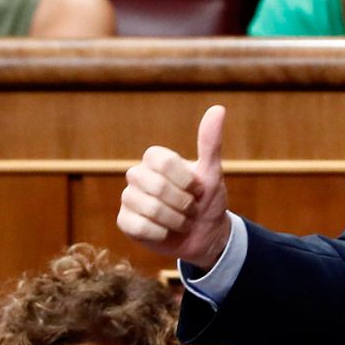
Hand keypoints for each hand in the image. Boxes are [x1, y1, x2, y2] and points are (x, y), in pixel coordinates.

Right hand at [117, 105, 231, 269]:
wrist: (205, 235)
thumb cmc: (207, 201)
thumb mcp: (212, 173)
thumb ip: (210, 142)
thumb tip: (218, 109)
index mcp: (156, 159)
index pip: (162, 161)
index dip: (184, 180)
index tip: (197, 188)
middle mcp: (138, 175)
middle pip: (155, 186)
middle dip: (182, 203)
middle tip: (191, 208)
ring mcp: (129, 198)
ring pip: (149, 209)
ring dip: (175, 221)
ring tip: (181, 221)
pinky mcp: (125, 221)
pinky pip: (140, 227)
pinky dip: (161, 233)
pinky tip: (166, 232)